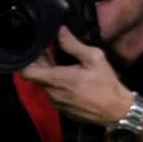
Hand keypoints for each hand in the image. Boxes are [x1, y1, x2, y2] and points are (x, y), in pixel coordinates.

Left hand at [19, 30, 136, 127]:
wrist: (116, 110)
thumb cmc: (106, 83)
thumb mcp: (94, 58)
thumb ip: (73, 45)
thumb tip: (60, 31)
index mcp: (56, 80)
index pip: (26, 72)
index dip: (27, 60)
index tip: (35, 50)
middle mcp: (51, 93)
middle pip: (35, 77)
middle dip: (39, 65)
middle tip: (48, 52)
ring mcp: (56, 103)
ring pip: (44, 86)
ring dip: (47, 75)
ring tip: (58, 62)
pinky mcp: (62, 110)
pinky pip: (52, 94)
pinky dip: (55, 85)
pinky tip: (67, 78)